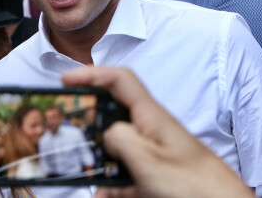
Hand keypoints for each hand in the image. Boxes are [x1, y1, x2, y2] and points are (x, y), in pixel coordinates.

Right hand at [62, 67, 253, 197]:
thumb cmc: (195, 183)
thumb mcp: (147, 160)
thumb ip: (119, 139)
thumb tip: (105, 133)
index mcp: (150, 115)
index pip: (118, 80)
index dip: (91, 74)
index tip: (66, 82)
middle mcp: (151, 128)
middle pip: (112, 118)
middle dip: (91, 134)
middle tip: (75, 146)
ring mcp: (154, 150)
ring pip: (116, 152)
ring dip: (103, 169)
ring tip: (98, 190)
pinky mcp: (156, 170)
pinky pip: (127, 173)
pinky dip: (116, 187)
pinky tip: (110, 197)